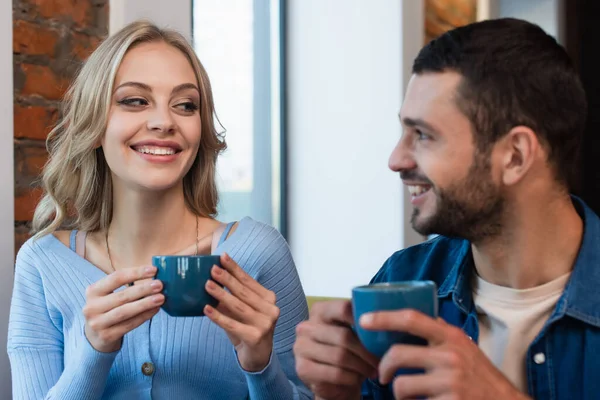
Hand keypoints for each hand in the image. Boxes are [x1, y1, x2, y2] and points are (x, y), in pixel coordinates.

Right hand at [83, 266, 163, 352]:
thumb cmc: (108, 309)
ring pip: (125, 311)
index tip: (154, 270)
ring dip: (145, 303)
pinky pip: (129, 324)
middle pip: (122, 296)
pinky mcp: (106, 336)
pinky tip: (155, 309)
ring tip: (161, 298)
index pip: (116, 278)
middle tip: (160, 285)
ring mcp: (97, 323)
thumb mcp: (109, 295)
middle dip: (143, 289)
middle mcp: (92, 307)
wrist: (95, 336)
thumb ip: (127, 286)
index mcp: (93, 291)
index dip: (136, 273)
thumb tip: (155, 278)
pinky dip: (144, 316)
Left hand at [204, 253, 279, 371]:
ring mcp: (265, 324)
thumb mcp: (242, 310)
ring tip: (207, 285)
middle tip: (212, 269)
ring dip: (221, 295)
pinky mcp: (256, 337)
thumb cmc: (248, 327)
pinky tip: (206, 309)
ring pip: (239, 306)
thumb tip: (211, 279)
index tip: (222, 257)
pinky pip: (233, 325)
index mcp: (268, 298)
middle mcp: (270, 309)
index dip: (235, 268)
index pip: (249, 280)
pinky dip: (218, 317)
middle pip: (244, 292)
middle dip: (227, 279)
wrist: (258, 355)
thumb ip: (232, 296)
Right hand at [293, 300, 378, 399]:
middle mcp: (306, 326)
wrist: (330, 380)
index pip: (343, 308)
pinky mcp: (302, 368)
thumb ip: (360, 325)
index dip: (363, 319)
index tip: (378, 331)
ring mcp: (301, 347)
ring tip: (372, 371)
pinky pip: (334, 373)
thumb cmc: (345, 351)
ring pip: (340, 356)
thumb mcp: (352, 333)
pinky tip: (358, 379)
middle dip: (366, 351)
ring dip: (361, 366)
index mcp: (320, 311)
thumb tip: (382, 323)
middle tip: (379, 361)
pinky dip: (351, 378)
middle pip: (344, 335)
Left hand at [360, 310, 530, 399]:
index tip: (363, 320)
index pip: (412, 319)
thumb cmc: (481, 376)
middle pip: (398, 354)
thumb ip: (440, 334)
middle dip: (383, 367)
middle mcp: (450, 356)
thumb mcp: (465, 347)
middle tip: (382, 375)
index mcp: (451, 337)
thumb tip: (412, 319)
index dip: (384, 317)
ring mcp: (449, 382)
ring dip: (398, 392)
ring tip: (408, 395)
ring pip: (401, 384)